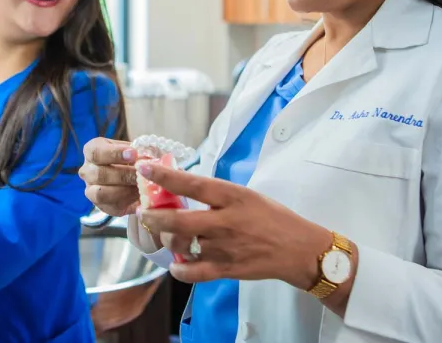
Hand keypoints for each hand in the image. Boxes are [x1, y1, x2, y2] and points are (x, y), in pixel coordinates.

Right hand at [79, 137, 140, 216]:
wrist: (135, 177)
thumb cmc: (133, 158)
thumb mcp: (136, 149)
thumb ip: (141, 151)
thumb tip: (147, 158)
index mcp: (92, 151)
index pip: (95, 151)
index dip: (114, 153)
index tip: (134, 153)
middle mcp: (87, 171)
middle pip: (99, 174)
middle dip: (123, 174)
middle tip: (141, 173)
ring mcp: (91, 190)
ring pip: (101, 193)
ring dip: (124, 190)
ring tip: (140, 186)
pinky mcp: (101, 206)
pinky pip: (111, 206)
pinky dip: (127, 201)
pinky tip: (139, 195)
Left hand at [136, 162, 331, 289]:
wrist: (298, 249)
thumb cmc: (273, 217)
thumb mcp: (246, 195)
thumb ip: (217, 194)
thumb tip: (183, 187)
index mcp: (232, 197)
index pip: (193, 183)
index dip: (165, 176)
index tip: (144, 168)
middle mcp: (225, 222)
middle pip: (178, 221)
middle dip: (153, 217)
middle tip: (143, 213)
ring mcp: (225, 248)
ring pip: (181, 246)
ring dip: (167, 241)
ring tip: (166, 236)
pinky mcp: (226, 270)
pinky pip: (192, 273)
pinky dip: (179, 270)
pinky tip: (176, 264)